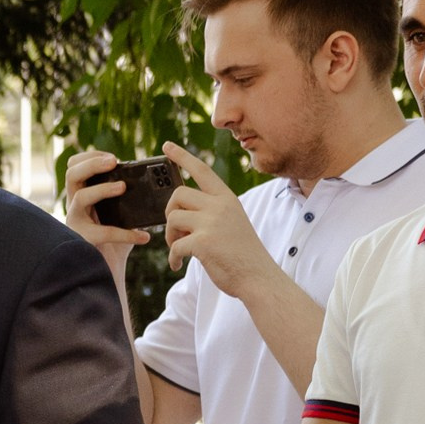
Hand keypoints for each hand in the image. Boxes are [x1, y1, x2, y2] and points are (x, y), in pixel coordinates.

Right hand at [62, 149, 156, 284]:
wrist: (109, 273)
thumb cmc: (115, 243)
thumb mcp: (122, 215)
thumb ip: (129, 199)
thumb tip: (154, 182)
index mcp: (81, 196)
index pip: (74, 167)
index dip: (90, 157)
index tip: (113, 157)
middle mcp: (74, 207)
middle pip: (71, 175)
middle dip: (92, 164)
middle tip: (114, 162)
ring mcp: (75, 224)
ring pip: (80, 197)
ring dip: (102, 189)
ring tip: (122, 187)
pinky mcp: (83, 241)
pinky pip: (104, 232)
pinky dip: (126, 234)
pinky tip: (144, 237)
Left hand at [160, 144, 268, 297]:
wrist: (258, 277)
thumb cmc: (241, 255)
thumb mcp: (230, 223)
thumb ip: (210, 213)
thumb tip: (178, 215)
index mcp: (227, 198)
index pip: (202, 170)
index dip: (182, 156)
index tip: (166, 146)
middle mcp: (220, 205)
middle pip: (178, 194)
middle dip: (170, 213)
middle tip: (175, 232)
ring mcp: (212, 222)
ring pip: (173, 218)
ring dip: (170, 236)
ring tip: (178, 249)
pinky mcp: (204, 241)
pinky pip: (175, 245)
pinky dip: (173, 257)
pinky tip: (178, 265)